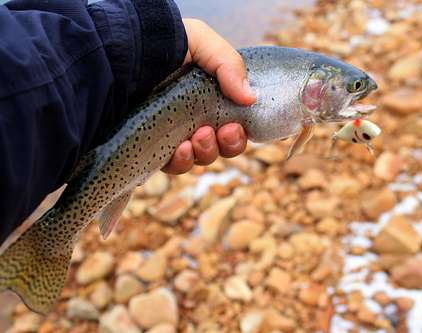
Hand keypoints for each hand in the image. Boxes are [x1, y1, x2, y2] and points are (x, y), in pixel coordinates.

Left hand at [162, 19, 255, 173]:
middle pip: (223, 146)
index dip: (239, 132)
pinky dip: (183, 162)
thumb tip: (250, 98)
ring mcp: (172, 133)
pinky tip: (181, 149)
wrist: (116, 55)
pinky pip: (175, 166)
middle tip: (222, 131)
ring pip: (201, 158)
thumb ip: (229, 65)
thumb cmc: (158, 44)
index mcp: (208, 95)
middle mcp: (193, 116)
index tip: (235, 125)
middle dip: (229, 144)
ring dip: (207, 152)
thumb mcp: (200, 41)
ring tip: (198, 136)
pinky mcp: (153, 146)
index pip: (234, 123)